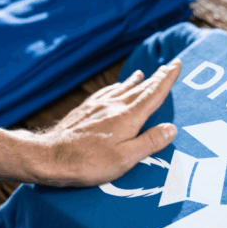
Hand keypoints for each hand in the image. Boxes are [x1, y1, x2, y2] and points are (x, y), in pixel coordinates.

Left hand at [25, 60, 181, 186]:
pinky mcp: (85, 111)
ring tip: (142, 74)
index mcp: (128, 117)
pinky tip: (114, 88)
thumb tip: (171, 128)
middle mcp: (114, 106)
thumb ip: (149, 142)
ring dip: (135, 81)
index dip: (166, 79)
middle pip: (139, 88)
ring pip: (122, 89)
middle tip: (167, 66)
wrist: (50, 157)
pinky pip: (105, 93)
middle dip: (155, 77)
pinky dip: (115, 87)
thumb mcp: (126, 158)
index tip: (176, 65)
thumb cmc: (89, 162)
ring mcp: (97, 106)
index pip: (153, 94)